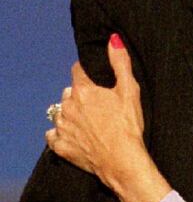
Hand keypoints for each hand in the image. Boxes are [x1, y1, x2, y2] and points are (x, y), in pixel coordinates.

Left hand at [46, 34, 147, 191]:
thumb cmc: (128, 127)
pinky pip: (53, 135)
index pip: (78, 71)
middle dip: (80, 95)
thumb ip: (120, 63)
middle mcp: (67, 106)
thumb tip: (113, 39)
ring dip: (69, 114)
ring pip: (60, 112)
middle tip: (98, 106)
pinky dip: (60, 134)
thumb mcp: (130, 91)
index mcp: (83, 91)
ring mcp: (62, 127)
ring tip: (88, 122)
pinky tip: (74, 136)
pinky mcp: (61, 146)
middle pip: (69, 92)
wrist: (123, 162)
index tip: (97, 80)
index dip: (88, 73)